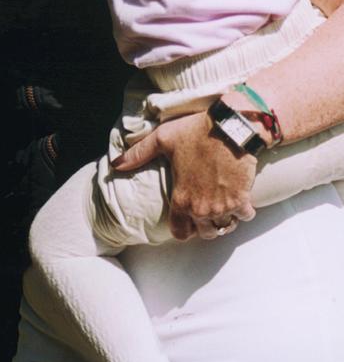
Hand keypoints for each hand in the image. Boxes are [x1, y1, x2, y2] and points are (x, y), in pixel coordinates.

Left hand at [111, 111, 257, 240]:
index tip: (187, 221)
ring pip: (225, 227)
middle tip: (206, 212)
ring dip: (224, 220)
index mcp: (181, 199)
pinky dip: (243, 210)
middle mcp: (202, 208)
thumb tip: (116, 164)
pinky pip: (245, 215)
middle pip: (205, 234)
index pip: (180, 232)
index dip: (183, 229)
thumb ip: (139, 154)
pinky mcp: (242, 199)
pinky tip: (239, 198)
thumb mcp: (162, 139)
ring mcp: (223, 206)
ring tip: (222, 207)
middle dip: (205, 226)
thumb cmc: (195, 132)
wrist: (230, 127)